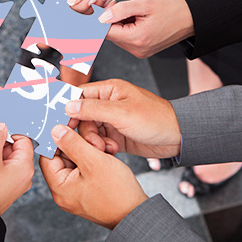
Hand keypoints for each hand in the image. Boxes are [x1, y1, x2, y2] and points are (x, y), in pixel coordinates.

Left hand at [40, 125, 147, 228]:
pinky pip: (87, 169)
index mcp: (60, 188)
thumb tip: (55, 131)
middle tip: (94, 139)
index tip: (66, 126)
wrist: (138, 214)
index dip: (56, 139)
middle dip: (79, 144)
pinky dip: (96, 159)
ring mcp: (77, 192)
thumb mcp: (93, 162)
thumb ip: (72, 144)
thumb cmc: (117, 193)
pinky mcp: (89, 191)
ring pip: (77, 161)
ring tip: (105, 148)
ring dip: (90, 150)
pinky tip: (108, 154)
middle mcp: (65, 192)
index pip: (48, 156)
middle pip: (63, 158)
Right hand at [65, 79, 181, 158]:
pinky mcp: (115, 135)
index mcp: (109, 90)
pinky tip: (111, 151)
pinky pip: (98, 141)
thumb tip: (69, 106)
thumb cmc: (157, 119)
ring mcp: (111, 120)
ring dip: (94, 142)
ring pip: (89, 131)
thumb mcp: (122, 113)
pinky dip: (102, 148)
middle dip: (85, 132)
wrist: (178, 138)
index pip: (78, 96)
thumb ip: (94, 109)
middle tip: (95, 142)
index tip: (63, 124)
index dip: (68, 110)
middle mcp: (108, 104)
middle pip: (81, 117)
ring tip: (107, 148)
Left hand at [98, 0, 194, 58]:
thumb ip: (120, 10)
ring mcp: (140, 52)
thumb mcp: (144, 3)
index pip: (105, 32)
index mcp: (137, 39)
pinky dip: (125, 27)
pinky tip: (132, 17)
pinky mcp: (143, 50)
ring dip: (116, 22)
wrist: (191, 17)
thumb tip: (101, 17)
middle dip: (108, 18)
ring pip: (117, 36)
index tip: (100, 5)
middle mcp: (137, 49)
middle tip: (112, 1)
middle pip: (110, 34)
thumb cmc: (172, 8)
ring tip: (126, 8)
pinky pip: (126, 38)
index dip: (99, 17)